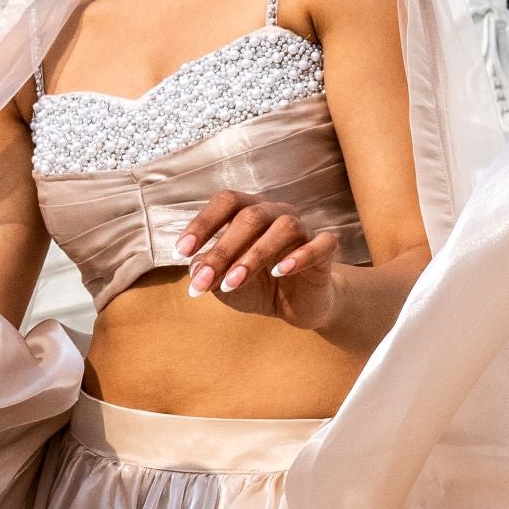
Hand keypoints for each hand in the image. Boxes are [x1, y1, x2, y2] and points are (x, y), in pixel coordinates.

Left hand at [180, 191, 345, 325]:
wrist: (296, 307)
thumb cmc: (256, 286)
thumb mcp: (225, 284)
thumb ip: (210, 271)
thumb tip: (195, 265)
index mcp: (249, 211)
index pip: (226, 202)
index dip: (203, 223)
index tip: (182, 252)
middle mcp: (276, 212)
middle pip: (251, 216)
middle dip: (223, 250)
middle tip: (203, 280)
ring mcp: (304, 229)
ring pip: (284, 227)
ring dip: (255, 255)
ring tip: (233, 283)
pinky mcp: (326, 249)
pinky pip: (320, 244)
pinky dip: (300, 256)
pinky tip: (280, 272)